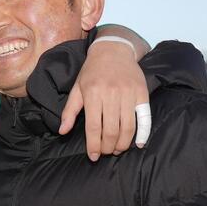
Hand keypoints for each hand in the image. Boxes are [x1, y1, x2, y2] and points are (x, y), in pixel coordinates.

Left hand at [60, 40, 149, 160]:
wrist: (113, 50)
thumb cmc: (92, 71)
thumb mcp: (77, 88)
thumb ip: (70, 111)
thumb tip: (62, 131)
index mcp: (93, 93)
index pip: (93, 126)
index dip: (94, 145)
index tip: (93, 156)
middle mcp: (111, 94)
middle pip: (111, 130)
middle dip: (107, 147)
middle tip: (105, 152)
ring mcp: (128, 93)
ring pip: (127, 127)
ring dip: (122, 143)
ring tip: (117, 149)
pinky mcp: (142, 93)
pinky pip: (144, 117)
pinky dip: (142, 133)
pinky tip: (137, 144)